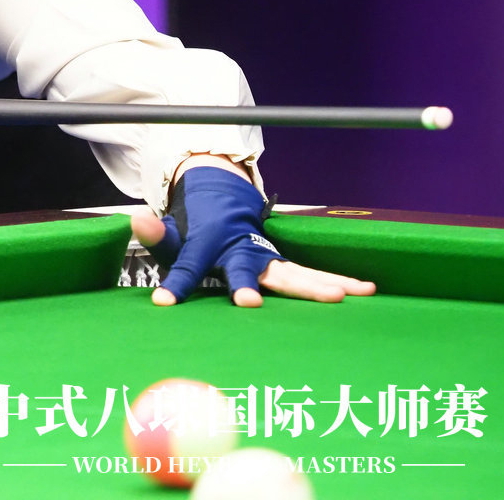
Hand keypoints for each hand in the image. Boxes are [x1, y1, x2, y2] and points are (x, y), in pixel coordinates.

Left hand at [130, 166, 375, 306]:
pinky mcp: (282, 266)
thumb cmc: (195, 226)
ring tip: (340, 296)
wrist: (224, 200)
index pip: (187, 264)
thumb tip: (137, 220)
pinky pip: (309, 277)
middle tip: (248, 303)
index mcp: (208, 243)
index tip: (162, 301)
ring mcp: (266, 257)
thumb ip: (157, 233)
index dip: (175, 282)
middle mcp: (241, 249)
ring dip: (313, 285)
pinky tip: (366, 291)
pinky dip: (338, 281)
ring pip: (290, 272)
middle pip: (246, 268)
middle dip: (247, 284)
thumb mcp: (171, 230)